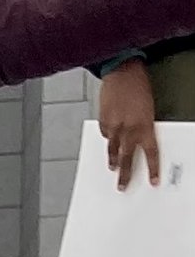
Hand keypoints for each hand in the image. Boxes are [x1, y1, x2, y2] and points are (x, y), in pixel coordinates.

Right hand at [102, 59, 162, 186]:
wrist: (122, 70)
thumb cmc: (138, 84)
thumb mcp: (148, 107)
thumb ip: (144, 126)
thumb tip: (141, 139)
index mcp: (144, 125)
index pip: (150, 153)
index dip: (152, 169)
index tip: (153, 181)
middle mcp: (129, 129)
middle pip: (127, 158)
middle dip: (125, 174)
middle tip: (122, 185)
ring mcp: (114, 126)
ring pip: (113, 150)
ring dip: (113, 160)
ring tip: (112, 167)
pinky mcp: (103, 122)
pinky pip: (105, 135)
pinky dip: (108, 137)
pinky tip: (109, 137)